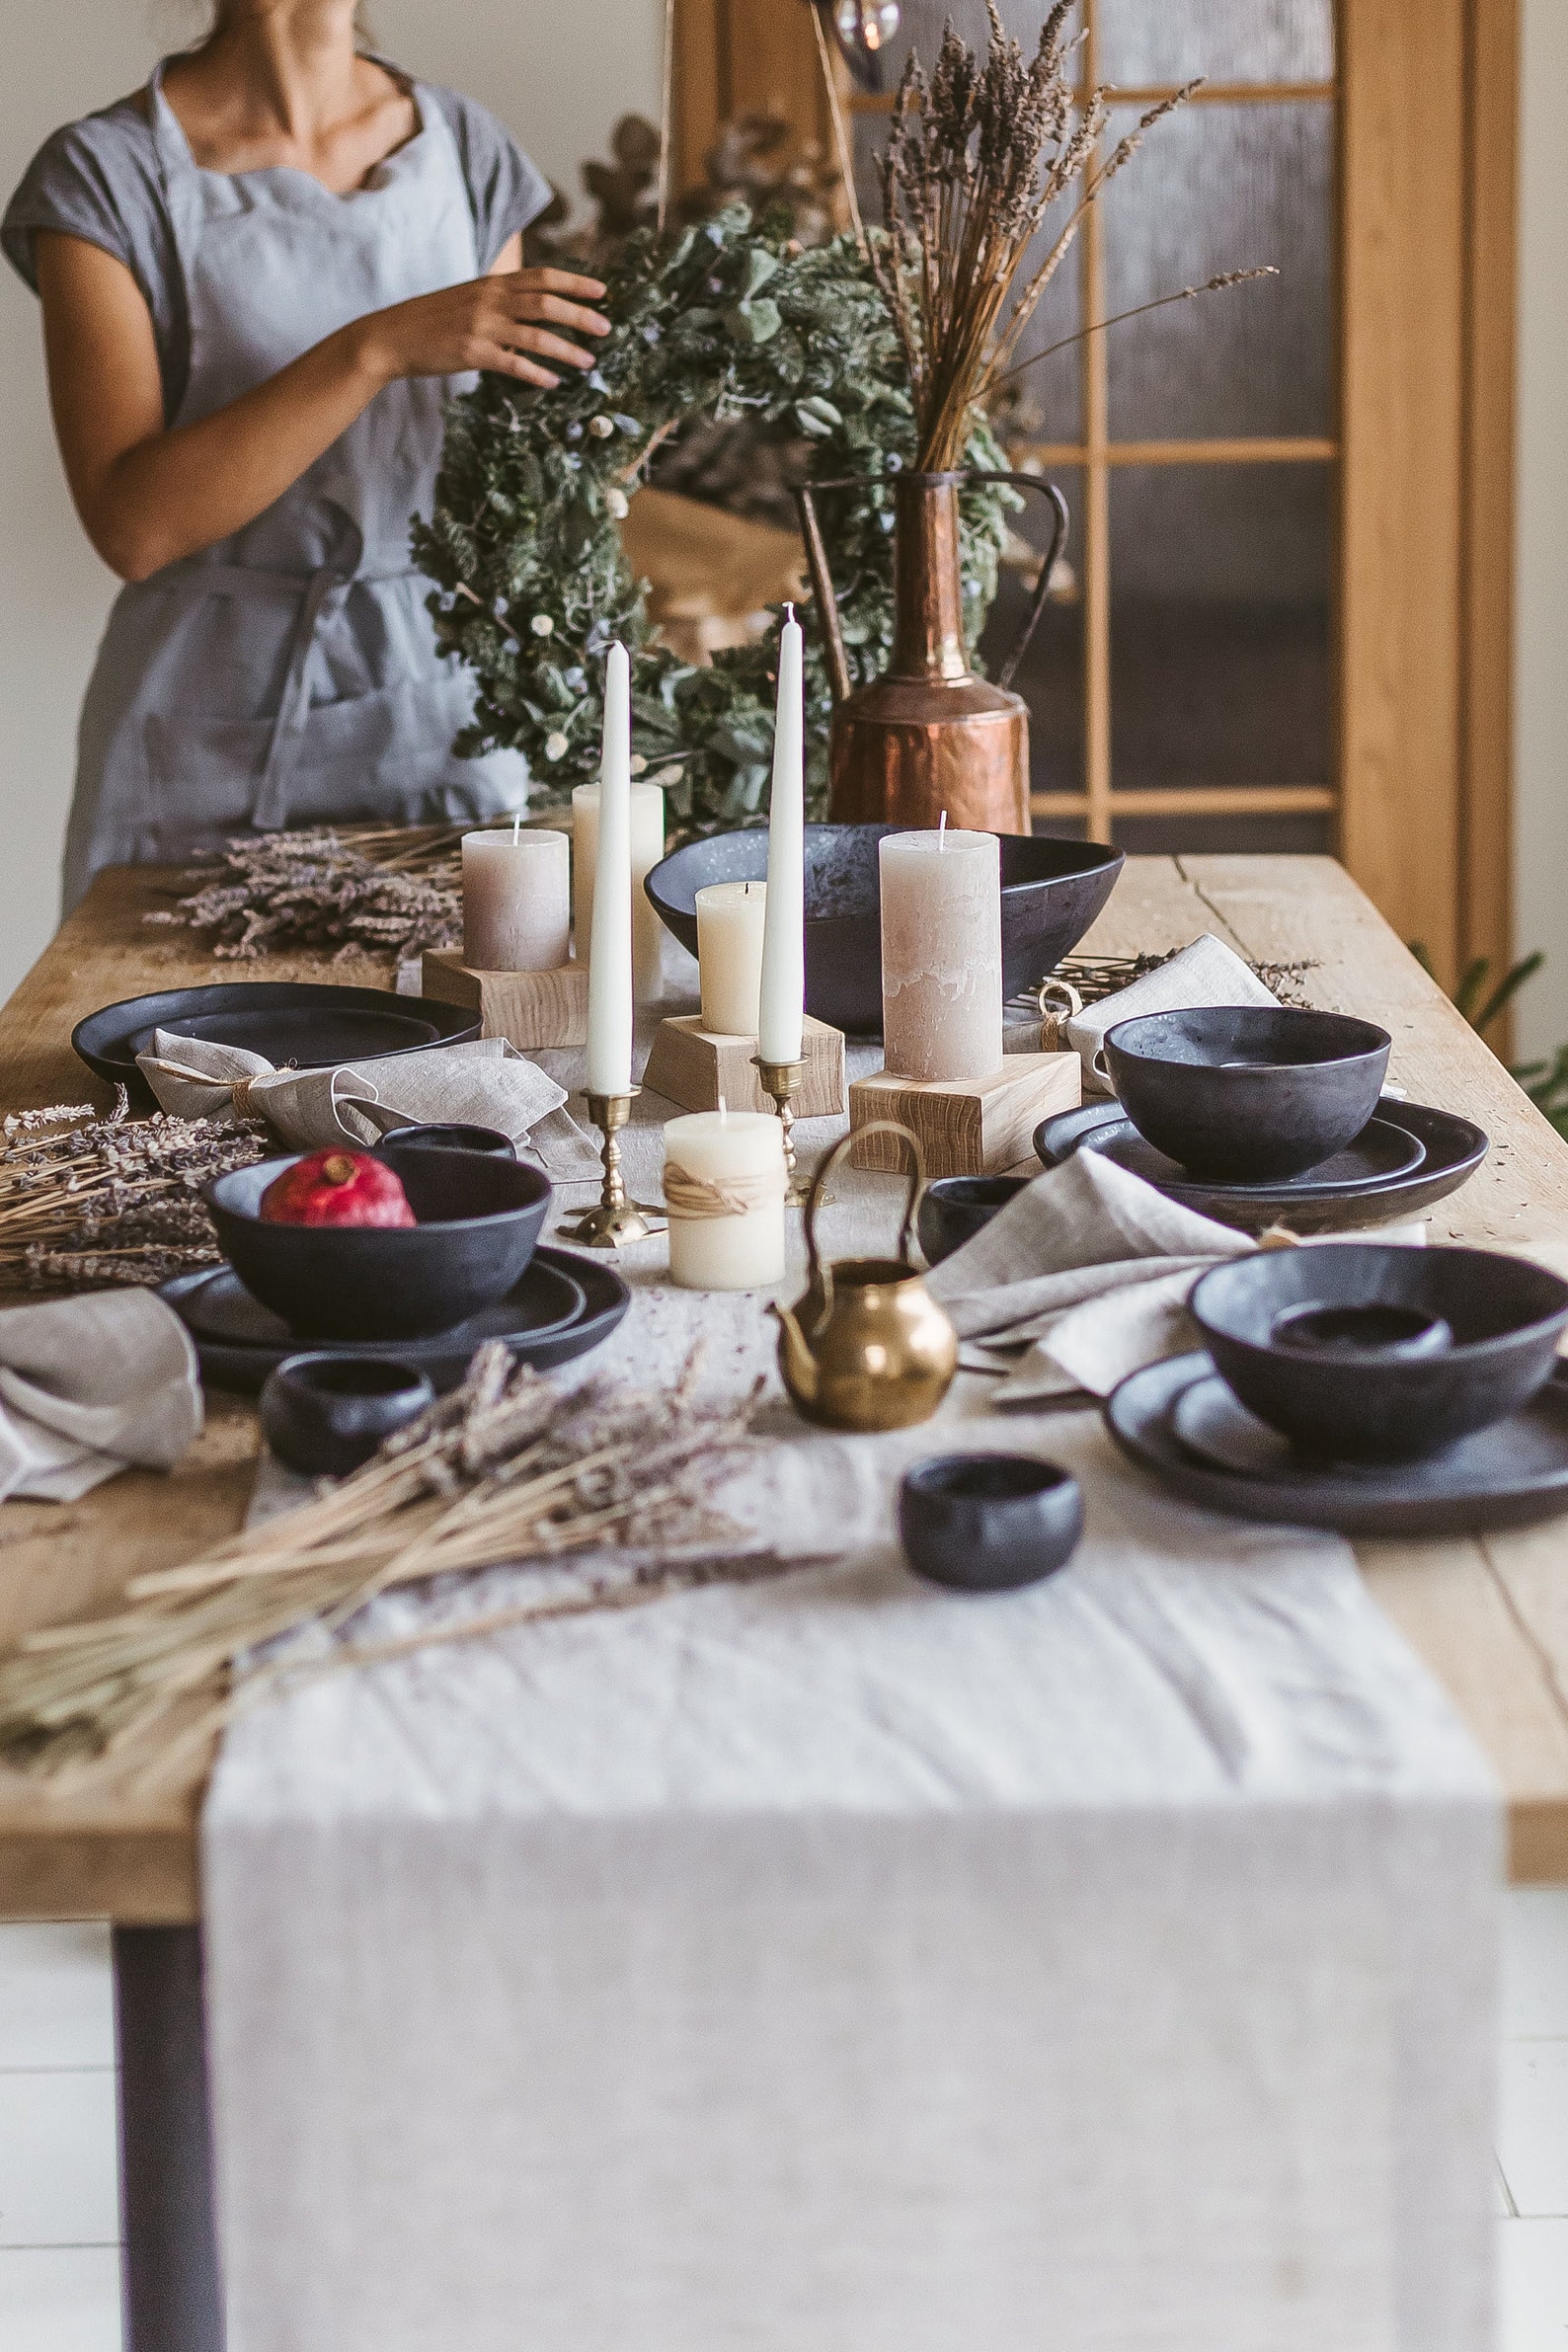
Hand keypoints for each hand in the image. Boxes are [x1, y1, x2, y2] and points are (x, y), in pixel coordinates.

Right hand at [355, 267, 610, 389]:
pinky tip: (552, 382)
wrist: (392, 335)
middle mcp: (490, 300)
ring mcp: (481, 326)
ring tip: (588, 361)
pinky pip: (511, 363)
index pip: (542, 277)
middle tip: (606, 328)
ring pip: (535, 335)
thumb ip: (501, 300)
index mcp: (492, 284)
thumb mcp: (470, 298)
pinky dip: (535, 373)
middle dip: (580, 314)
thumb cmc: (433, 320)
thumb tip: (534, 307)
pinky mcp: (472, 353)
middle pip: (546, 302)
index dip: (574, 282)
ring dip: (566, 349)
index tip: (602, 291)